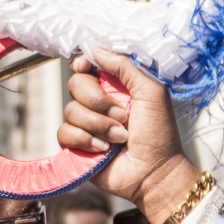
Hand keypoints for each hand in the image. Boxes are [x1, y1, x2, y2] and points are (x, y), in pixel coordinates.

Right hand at [58, 52, 199, 223]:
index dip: (83, 64)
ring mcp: (86, 124)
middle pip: (75, 84)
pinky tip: (103, 149)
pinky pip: (64, 132)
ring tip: (120, 137)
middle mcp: (98, 103)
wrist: (155, 172)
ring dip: (98, 125)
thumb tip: (97, 50)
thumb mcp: (152, 93)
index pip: (87, 66)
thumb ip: (126, 68)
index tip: (86, 67)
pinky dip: (85, 140)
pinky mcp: (77, 145)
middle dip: (98, 100)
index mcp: (116, 86)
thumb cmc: (160, 134)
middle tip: (123, 116)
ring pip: (70, 110)